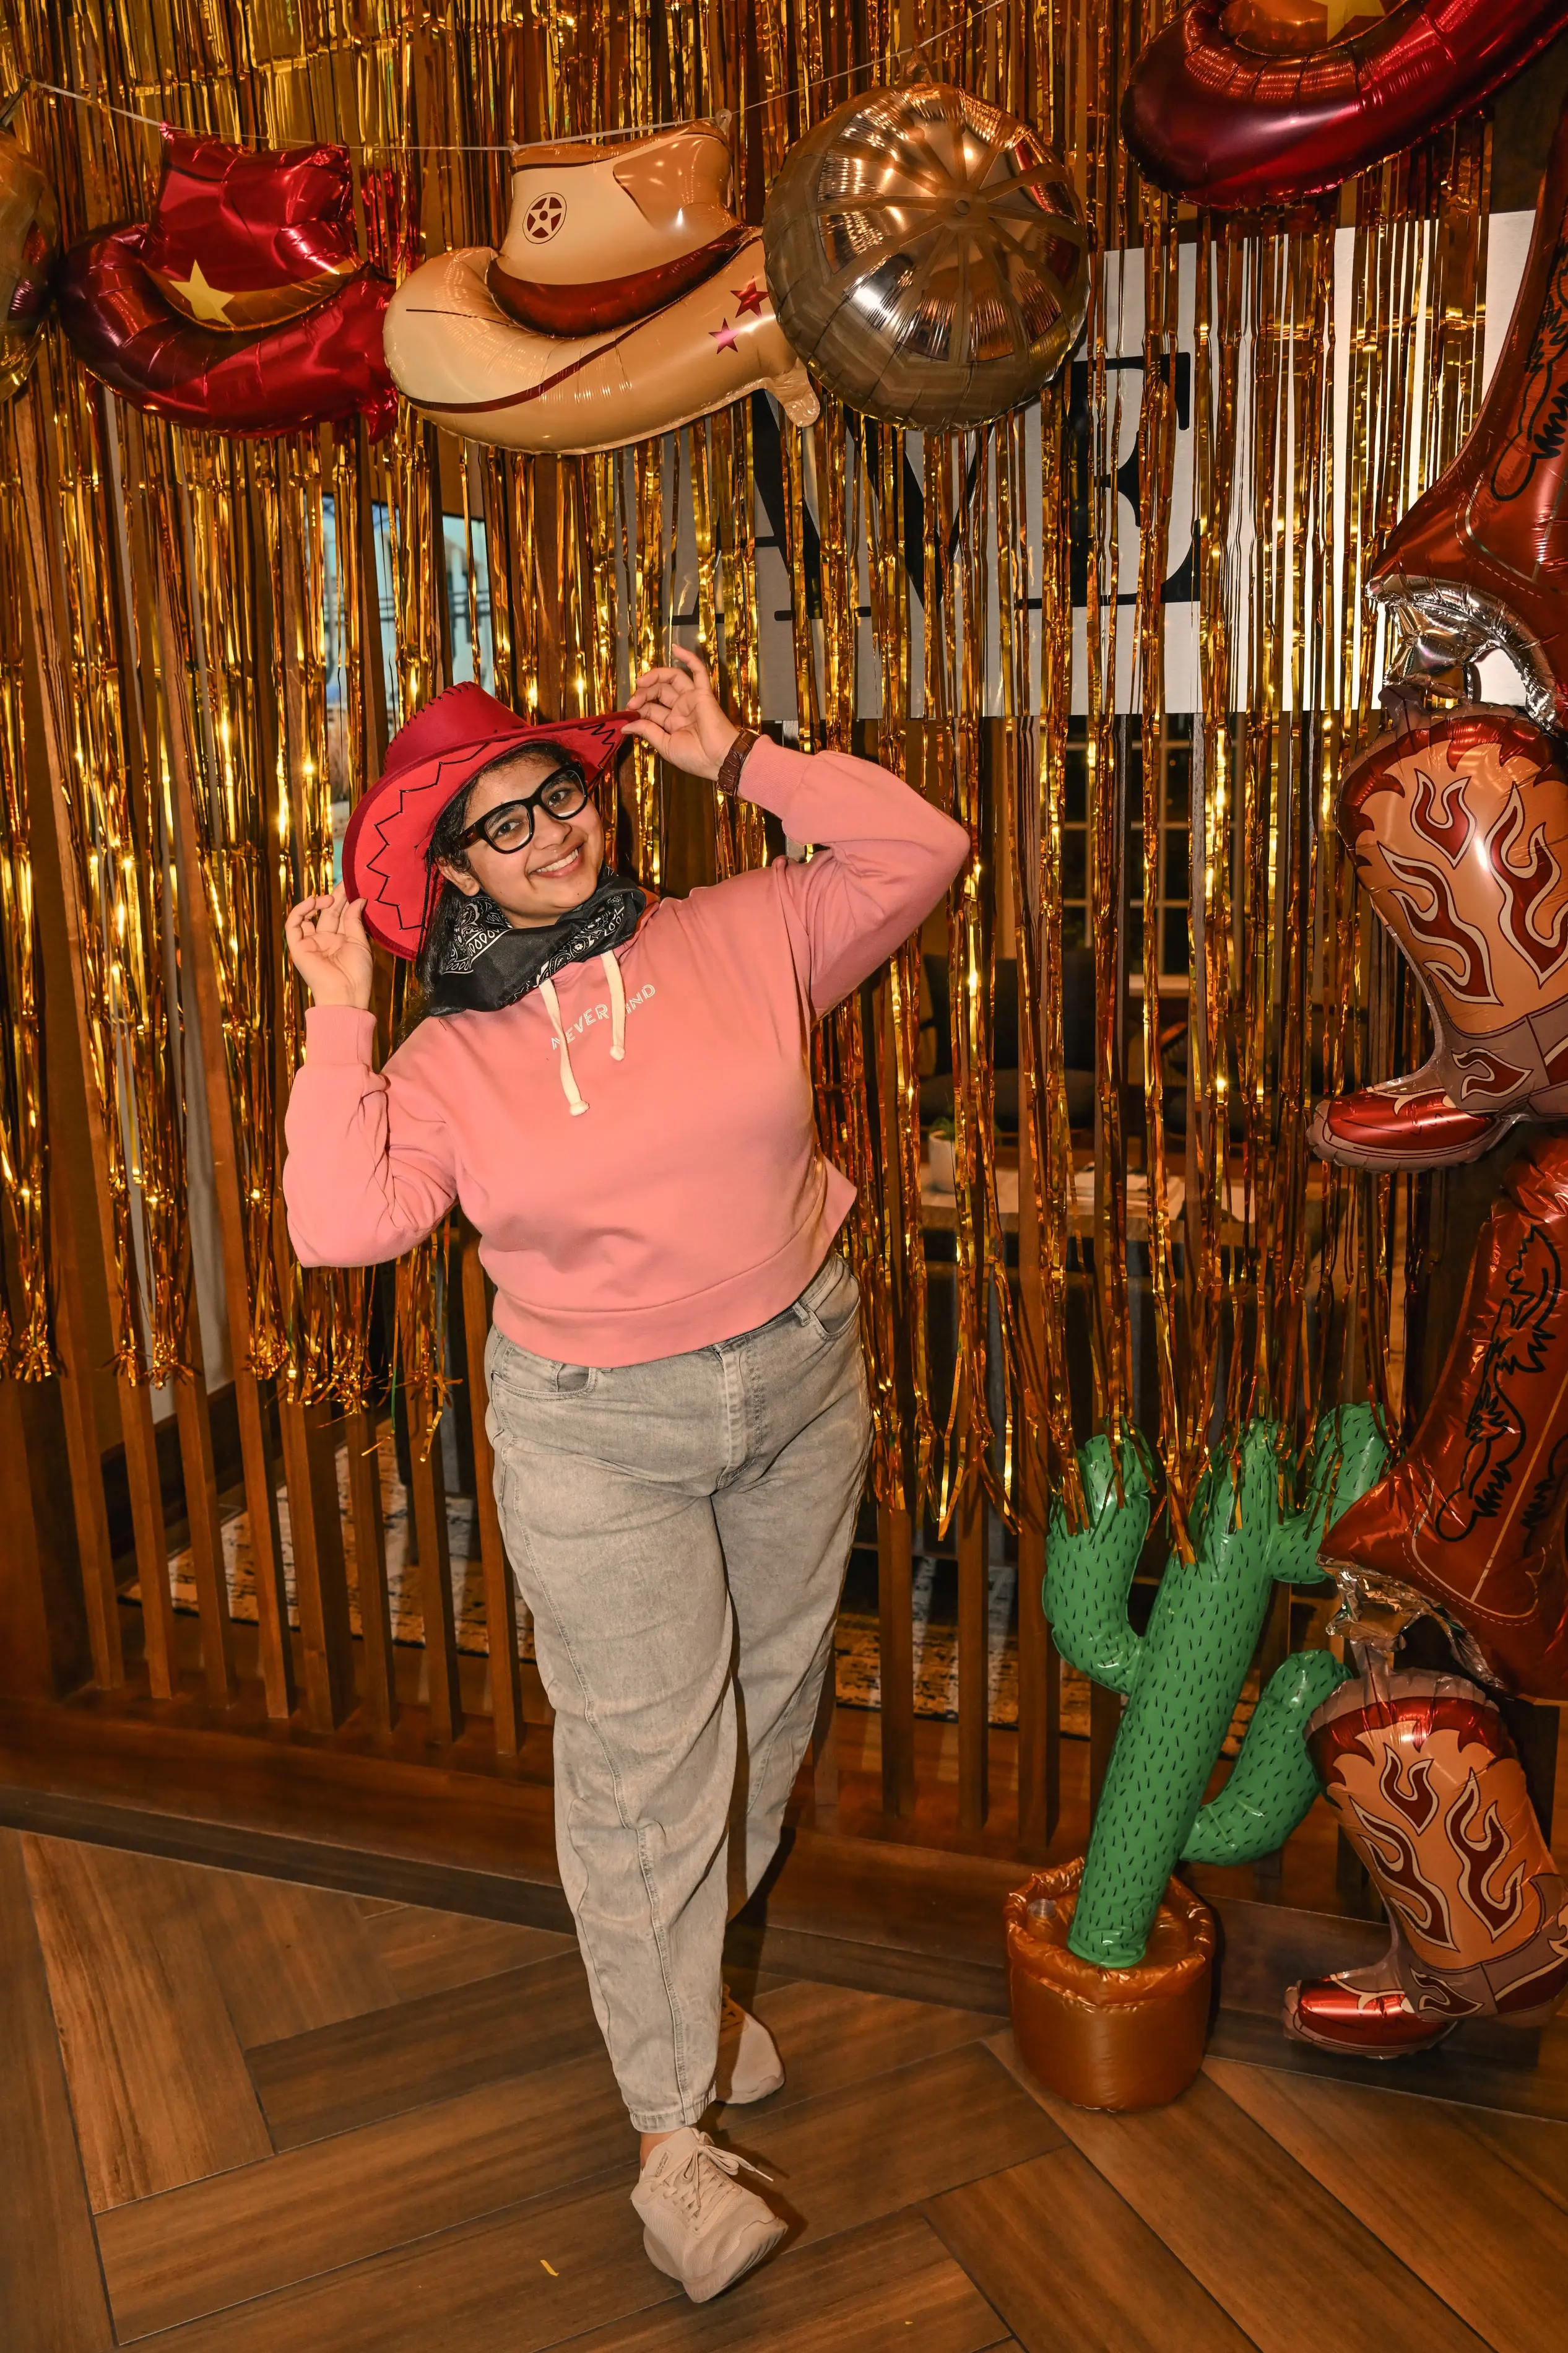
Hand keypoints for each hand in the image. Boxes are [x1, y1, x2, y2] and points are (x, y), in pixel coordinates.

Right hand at [285, 884, 374, 1010]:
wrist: (345, 994)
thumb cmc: (357, 973)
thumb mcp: (360, 942)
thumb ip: (355, 920)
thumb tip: (358, 899)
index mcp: (341, 940)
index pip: (341, 915)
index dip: (344, 900)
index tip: (352, 885)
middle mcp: (325, 940)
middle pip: (327, 913)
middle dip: (335, 898)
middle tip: (345, 883)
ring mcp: (311, 943)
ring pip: (309, 916)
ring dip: (318, 903)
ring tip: (331, 898)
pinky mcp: (298, 947)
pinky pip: (293, 926)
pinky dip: (300, 912)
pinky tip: (313, 902)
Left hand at [625, 644, 738, 782]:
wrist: (718, 759)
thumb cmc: (695, 757)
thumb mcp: (665, 746)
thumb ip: (647, 732)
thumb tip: (625, 726)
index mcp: (672, 723)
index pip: (651, 708)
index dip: (637, 709)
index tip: (626, 715)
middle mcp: (681, 709)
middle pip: (658, 691)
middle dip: (642, 694)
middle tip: (632, 703)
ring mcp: (692, 699)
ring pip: (672, 678)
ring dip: (655, 676)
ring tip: (641, 682)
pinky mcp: (703, 693)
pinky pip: (698, 671)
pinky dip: (688, 658)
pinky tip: (675, 648)